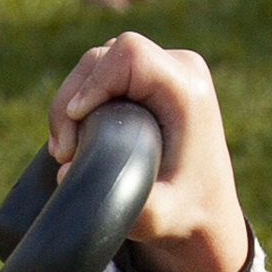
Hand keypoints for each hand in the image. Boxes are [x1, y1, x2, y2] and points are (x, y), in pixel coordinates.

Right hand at [50, 34, 250, 271]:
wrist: (207, 212)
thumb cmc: (185, 214)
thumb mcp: (156, 217)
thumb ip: (117, 199)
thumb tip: (64, 172)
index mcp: (187, 91)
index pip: (130, 55)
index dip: (93, 82)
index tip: (75, 120)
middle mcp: (180, 71)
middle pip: (107, 54)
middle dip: (72, 98)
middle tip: (64, 151)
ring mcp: (165, 71)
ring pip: (99, 62)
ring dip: (72, 101)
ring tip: (66, 150)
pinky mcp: (150, 81)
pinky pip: (104, 74)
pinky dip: (81, 101)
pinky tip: (75, 139)